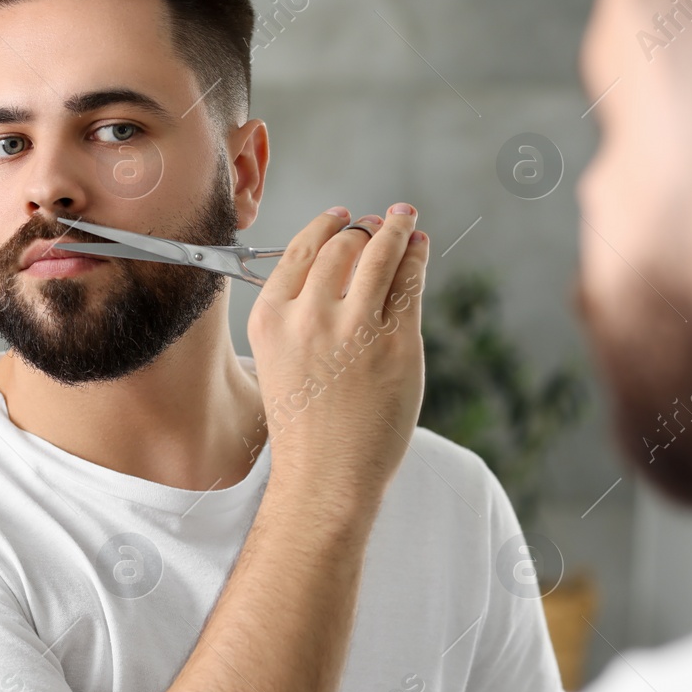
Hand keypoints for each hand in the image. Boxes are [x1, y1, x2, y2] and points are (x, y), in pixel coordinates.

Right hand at [247, 204, 428, 494]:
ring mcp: (356, 327)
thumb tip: (341, 265)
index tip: (341, 216)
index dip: (325, 226)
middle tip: (378, 222)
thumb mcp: (279, 360)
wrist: (327, 475)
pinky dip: (416, 257)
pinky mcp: (397, 342)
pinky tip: (420, 248)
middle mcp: (310, 316)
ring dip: (395, 228)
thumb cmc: (306, 424)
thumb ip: (299, 314)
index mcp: (272, 318)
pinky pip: (409, 282)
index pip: (301, 250)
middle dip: (363, 228)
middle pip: (342, 247)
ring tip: (404, 219)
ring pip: (380, 254)